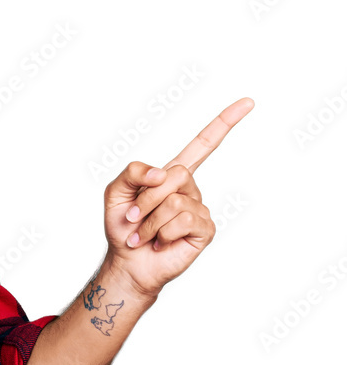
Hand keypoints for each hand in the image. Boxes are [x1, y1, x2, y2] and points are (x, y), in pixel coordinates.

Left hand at [104, 97, 253, 297]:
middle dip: (146, 198)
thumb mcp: (116, 193)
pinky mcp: (204, 230)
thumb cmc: (123, 227)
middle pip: (176, 174)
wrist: (127, 262)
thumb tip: (163, 173)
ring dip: (150, 221)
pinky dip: (163, 233)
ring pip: (175, 202)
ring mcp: (199, 209)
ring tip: (144, 234)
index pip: (203, 145)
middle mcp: (190, 189)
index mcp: (172, 175)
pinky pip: (184, 221)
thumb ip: (133, 172)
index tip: (248, 102)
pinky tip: (160, 243)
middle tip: (132, 218)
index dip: (224, 123)